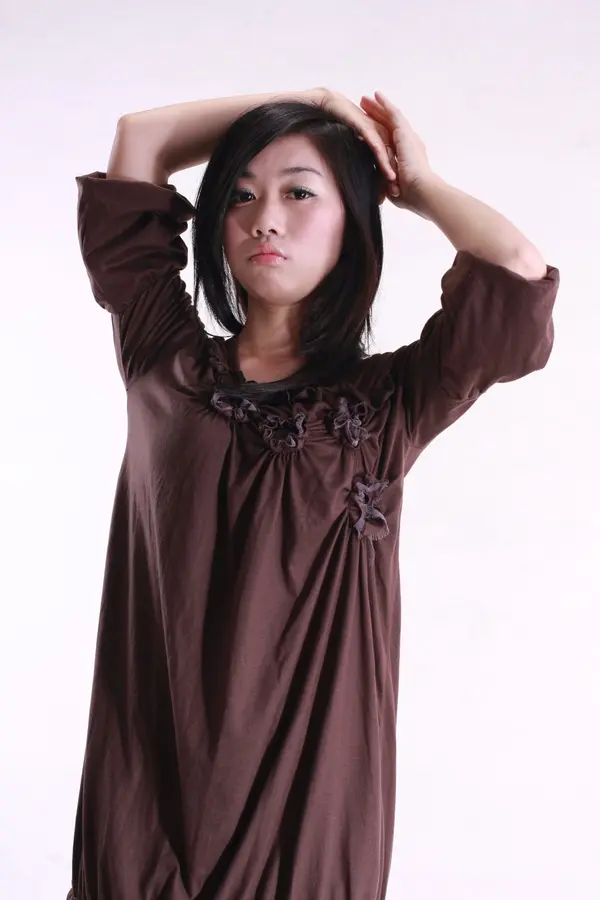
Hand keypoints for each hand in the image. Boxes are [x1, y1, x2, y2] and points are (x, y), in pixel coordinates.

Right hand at [309, 87, 398, 189]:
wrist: (327, 104)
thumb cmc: (335, 121)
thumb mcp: (348, 140)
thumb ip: (354, 151)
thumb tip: (350, 172)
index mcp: (375, 135)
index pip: (386, 156)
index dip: (387, 173)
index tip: (390, 191)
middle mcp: (378, 132)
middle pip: (390, 156)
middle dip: (392, 174)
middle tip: (395, 192)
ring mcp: (374, 129)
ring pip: (387, 152)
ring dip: (390, 170)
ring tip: (393, 186)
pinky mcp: (368, 128)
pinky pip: (378, 145)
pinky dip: (383, 159)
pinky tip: (387, 172)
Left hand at [359, 92, 432, 208]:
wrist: (422, 191)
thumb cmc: (409, 195)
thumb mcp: (391, 185)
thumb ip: (384, 180)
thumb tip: (376, 185)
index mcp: (406, 156)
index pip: (390, 140)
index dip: (378, 131)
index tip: (366, 126)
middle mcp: (409, 143)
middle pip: (389, 125)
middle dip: (376, 116)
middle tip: (363, 106)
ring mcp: (408, 137)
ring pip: (390, 117)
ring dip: (378, 107)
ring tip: (364, 99)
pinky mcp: (405, 134)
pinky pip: (394, 115)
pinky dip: (385, 104)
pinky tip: (376, 95)